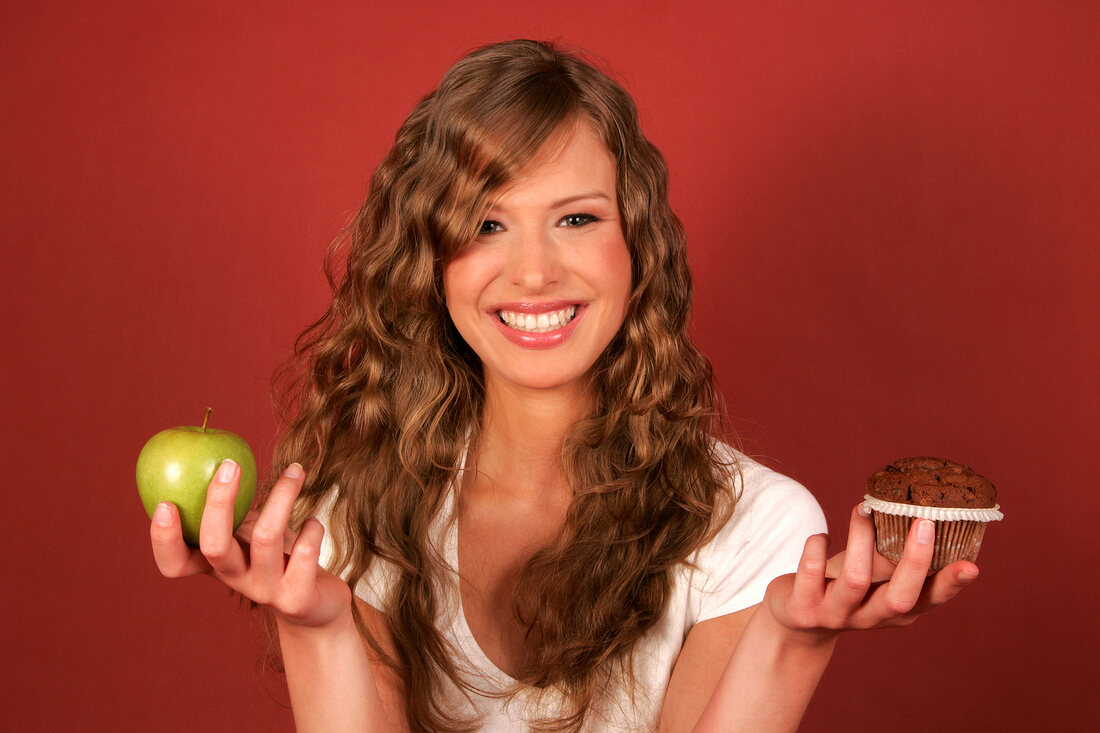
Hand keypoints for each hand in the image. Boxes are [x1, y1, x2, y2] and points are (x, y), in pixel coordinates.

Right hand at [150, 461, 350, 628]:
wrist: (317, 605)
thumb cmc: (280, 557)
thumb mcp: (252, 534)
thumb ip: (235, 510)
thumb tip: (220, 456)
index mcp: (216, 565)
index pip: (175, 564)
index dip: (164, 540)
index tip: (165, 504)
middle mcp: (236, 580)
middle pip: (215, 546)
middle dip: (219, 502)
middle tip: (230, 465)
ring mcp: (265, 592)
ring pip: (265, 538)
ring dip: (282, 496)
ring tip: (295, 470)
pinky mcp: (297, 598)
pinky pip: (303, 552)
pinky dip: (311, 528)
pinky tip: (313, 523)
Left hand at [763, 505, 977, 637]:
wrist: (795, 622)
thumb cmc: (843, 589)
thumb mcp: (874, 579)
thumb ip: (895, 559)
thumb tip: (920, 518)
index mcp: (896, 610)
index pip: (929, 601)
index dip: (950, 585)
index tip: (972, 565)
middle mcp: (870, 617)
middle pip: (900, 598)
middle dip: (914, 560)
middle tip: (924, 522)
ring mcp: (836, 615)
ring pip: (855, 579)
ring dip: (860, 539)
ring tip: (860, 509)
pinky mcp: (803, 607)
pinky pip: (812, 570)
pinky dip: (817, 546)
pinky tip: (821, 538)